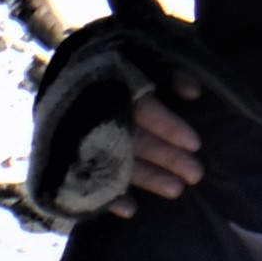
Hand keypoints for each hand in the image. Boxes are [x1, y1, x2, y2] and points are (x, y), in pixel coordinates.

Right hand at [27, 0, 256, 220]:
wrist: (78, 53)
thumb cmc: (125, 52)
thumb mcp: (148, 51)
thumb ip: (171, 68)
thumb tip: (193, 92)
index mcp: (111, 80)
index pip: (142, 107)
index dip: (168, 126)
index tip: (195, 144)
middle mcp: (91, 108)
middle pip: (132, 137)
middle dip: (165, 157)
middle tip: (196, 174)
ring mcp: (76, 130)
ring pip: (116, 158)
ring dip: (147, 177)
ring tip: (177, 190)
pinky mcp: (65, 150)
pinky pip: (84, 177)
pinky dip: (108, 194)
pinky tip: (130, 209)